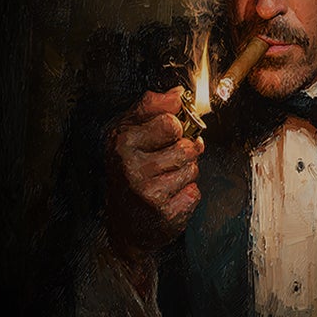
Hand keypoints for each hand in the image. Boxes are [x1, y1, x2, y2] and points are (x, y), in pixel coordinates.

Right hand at [102, 87, 197, 256]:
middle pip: (187, 146)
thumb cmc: (129, 171)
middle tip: (166, 160)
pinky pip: (194, 192)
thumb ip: (151, 108)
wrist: (125, 223)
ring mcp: (147, 192)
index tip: (163, 135)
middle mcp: (131, 167)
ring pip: (192, 169)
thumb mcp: (129, 132)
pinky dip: (187, 195)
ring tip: (165, 179)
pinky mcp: (164, 213)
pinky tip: (169, 198)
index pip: (171, 121)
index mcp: (121, 141)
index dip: (174, 127)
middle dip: (184, 151)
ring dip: (186, 173)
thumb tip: (177, 93)